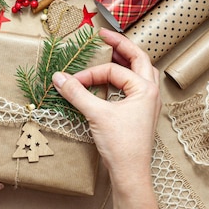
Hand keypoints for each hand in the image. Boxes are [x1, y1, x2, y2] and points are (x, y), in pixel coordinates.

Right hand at [52, 28, 162, 208]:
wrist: (130, 174)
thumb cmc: (121, 145)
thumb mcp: (96, 115)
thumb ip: (76, 93)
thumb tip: (58, 77)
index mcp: (145, 88)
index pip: (113, 71)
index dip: (91, 73)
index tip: (72, 81)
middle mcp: (151, 92)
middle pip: (139, 59)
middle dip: (121, 46)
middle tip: (105, 35)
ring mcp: (148, 104)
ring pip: (140, 72)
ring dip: (125, 61)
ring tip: (112, 52)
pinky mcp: (141, 114)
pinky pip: (135, 87)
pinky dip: (123, 78)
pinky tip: (113, 81)